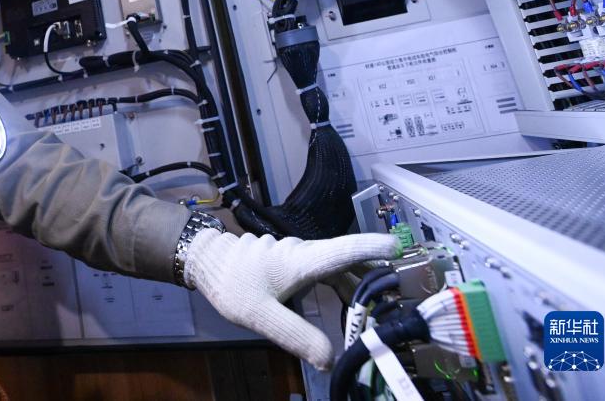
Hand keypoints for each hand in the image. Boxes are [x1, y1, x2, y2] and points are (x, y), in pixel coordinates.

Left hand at [184, 230, 399, 369]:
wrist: (206, 261)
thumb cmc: (232, 285)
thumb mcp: (261, 316)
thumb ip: (296, 335)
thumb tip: (330, 359)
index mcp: (299, 261)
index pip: (343, 251)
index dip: (371, 247)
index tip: (398, 247)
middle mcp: (303, 253)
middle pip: (346, 264)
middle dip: (373, 281)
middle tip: (395, 304)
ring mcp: (297, 254)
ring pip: (334, 268)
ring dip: (354, 287)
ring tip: (373, 312)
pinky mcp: (290, 259)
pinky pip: (322, 269)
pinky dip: (338, 285)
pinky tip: (344, 304)